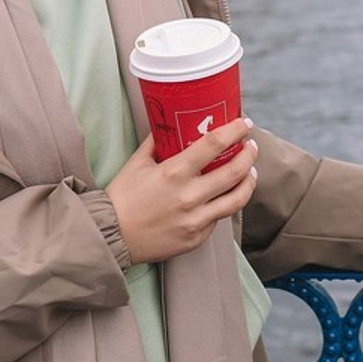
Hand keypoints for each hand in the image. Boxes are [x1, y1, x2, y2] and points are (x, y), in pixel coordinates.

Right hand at [106, 117, 257, 264]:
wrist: (111, 237)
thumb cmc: (123, 197)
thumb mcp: (137, 162)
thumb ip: (157, 141)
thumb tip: (171, 123)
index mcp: (174, 172)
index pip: (214, 144)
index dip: (235, 130)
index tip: (245, 123)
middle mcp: (189, 196)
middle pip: (235, 171)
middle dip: (249, 154)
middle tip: (251, 146)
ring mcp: (195, 220)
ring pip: (237, 199)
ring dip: (249, 181)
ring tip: (251, 171)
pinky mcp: (196, 238)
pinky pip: (219, 218)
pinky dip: (225, 203)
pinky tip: (224, 195)